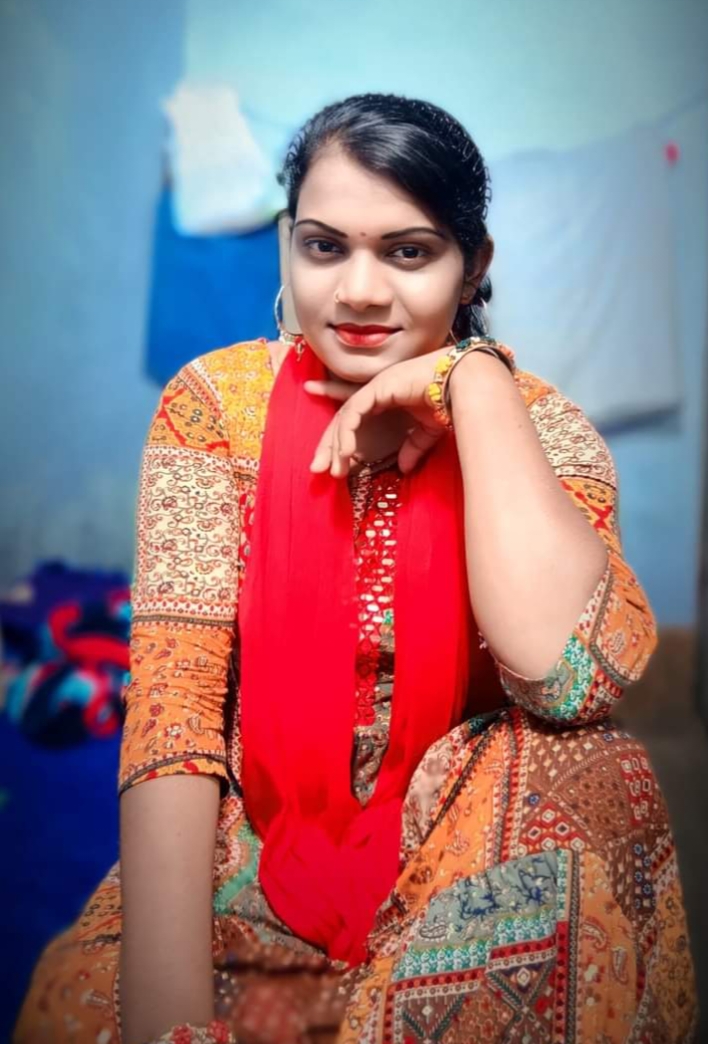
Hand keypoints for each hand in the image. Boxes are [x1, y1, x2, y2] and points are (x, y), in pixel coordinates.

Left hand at [304, 348, 448, 476]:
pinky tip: (346, 452)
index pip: (352, 405)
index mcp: (386, 395)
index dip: (332, 406)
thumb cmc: (449, 400)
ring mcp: (376, 385)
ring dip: (336, 445)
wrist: (464, 384)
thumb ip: (412, 448)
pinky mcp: (378, 386)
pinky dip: (347, 432)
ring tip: (333, 470)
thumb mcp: (427, 432)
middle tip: (316, 468)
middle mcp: (377, 388)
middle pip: (343, 417)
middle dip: (328, 443)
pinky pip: (353, 411)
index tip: (313, 407)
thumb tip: (404, 468)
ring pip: (345, 416)